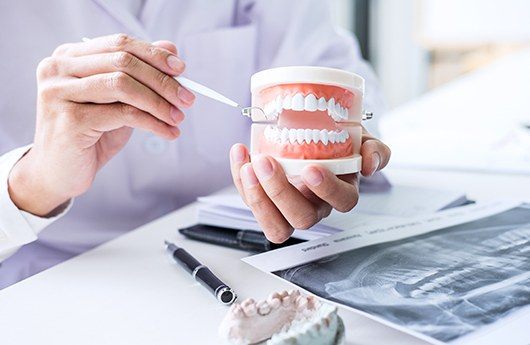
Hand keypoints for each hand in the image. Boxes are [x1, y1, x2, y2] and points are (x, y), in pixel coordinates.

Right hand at [8, 34, 194, 215]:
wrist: (58, 173)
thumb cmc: (88, 135)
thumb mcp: (118, 101)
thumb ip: (139, 76)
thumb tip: (171, 50)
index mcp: (68, 57)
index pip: (119, 44)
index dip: (154, 54)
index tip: (181, 70)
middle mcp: (58, 69)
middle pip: (123, 62)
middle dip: (162, 81)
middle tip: (187, 98)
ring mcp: (60, 93)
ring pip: (123, 85)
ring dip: (159, 102)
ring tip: (178, 117)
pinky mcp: (70, 119)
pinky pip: (123, 114)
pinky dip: (152, 123)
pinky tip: (167, 132)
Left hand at [230, 128, 389, 242]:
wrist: (314, 134)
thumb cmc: (338, 141)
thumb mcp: (361, 138)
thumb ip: (374, 149)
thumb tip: (370, 163)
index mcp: (342, 191)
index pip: (342, 201)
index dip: (327, 190)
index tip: (311, 168)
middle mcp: (316, 206)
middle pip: (302, 218)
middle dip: (281, 192)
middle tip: (267, 163)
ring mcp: (289, 208)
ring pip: (275, 224)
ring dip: (257, 198)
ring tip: (248, 166)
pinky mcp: (266, 203)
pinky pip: (252, 202)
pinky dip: (240, 180)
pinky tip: (240, 153)